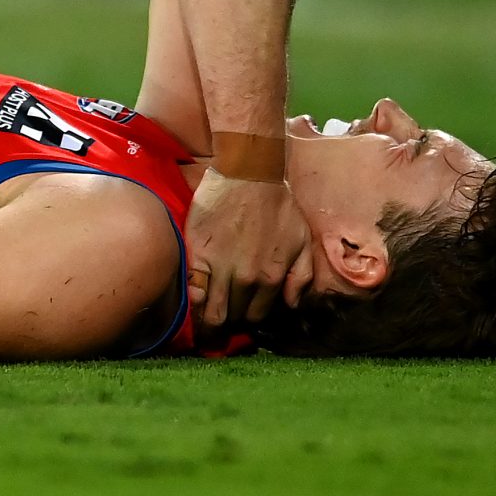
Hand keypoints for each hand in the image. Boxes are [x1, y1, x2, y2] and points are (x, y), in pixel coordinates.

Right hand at [184, 171, 311, 328]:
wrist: (248, 174)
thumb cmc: (278, 204)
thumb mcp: (302, 240)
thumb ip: (301, 276)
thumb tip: (291, 304)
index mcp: (272, 277)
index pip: (256, 315)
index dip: (248, 318)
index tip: (240, 315)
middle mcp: (247, 278)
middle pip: (233, 316)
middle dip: (229, 321)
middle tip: (222, 318)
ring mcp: (221, 268)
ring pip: (212, 311)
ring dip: (209, 319)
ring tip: (205, 319)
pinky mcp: (198, 254)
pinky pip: (194, 290)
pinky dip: (193, 301)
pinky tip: (194, 302)